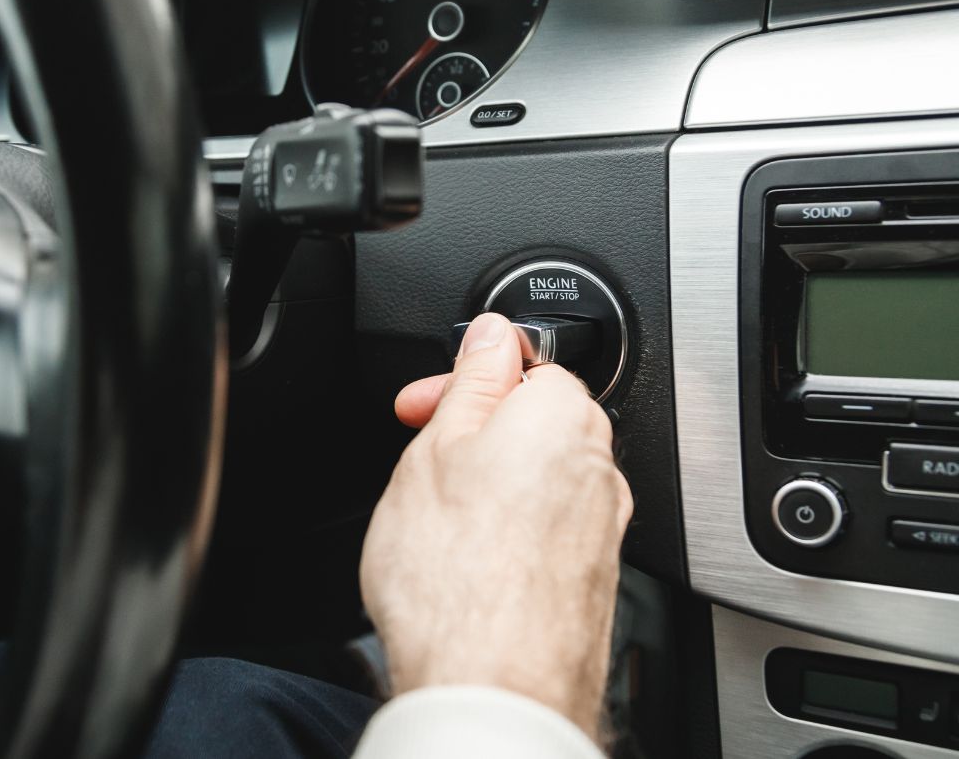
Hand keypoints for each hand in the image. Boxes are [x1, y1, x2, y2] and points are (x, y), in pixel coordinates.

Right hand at [359, 312, 631, 740]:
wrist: (492, 691)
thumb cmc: (458, 578)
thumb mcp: (437, 448)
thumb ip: (473, 380)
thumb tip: (491, 335)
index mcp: (564, 416)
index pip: (524, 362)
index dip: (461, 382)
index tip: (426, 404)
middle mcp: (600, 468)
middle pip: (534, 422)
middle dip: (477, 431)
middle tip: (424, 457)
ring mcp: (603, 529)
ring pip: (540, 478)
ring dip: (492, 483)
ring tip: (439, 520)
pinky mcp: (594, 579)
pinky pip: (548, 529)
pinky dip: (509, 530)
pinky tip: (467, 561)